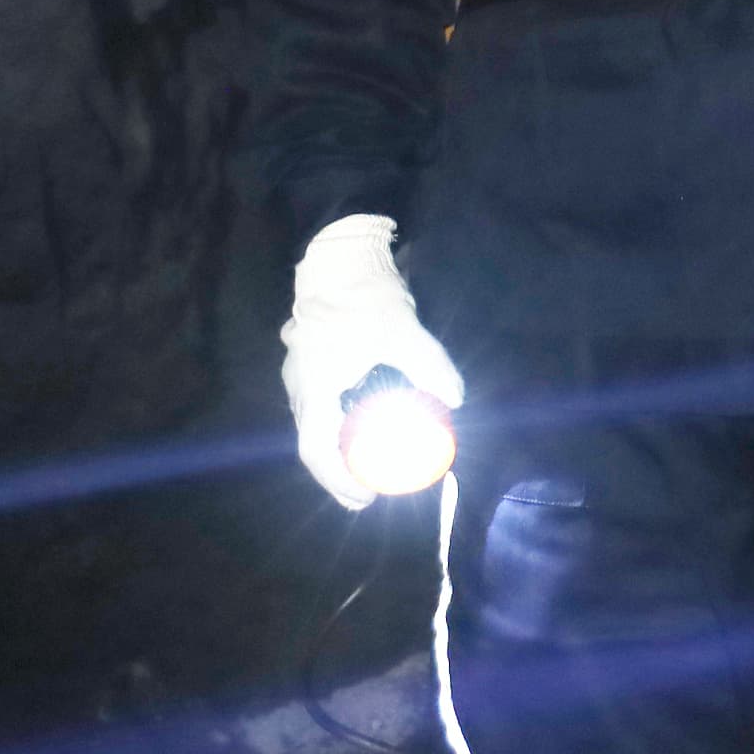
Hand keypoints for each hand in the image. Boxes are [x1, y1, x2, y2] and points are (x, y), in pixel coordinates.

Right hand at [280, 216, 466, 510]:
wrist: (339, 256)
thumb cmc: (365, 295)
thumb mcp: (403, 330)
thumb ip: (430, 365)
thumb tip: (455, 400)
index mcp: (314, 385)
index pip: (315, 450)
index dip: (338, 481)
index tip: (365, 498)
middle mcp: (299, 385)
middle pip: (312, 444)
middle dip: (339, 474)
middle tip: (370, 493)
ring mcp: (298, 373)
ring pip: (313, 425)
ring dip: (337, 451)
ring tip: (367, 468)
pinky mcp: (306, 361)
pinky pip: (317, 406)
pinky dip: (336, 425)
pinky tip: (360, 426)